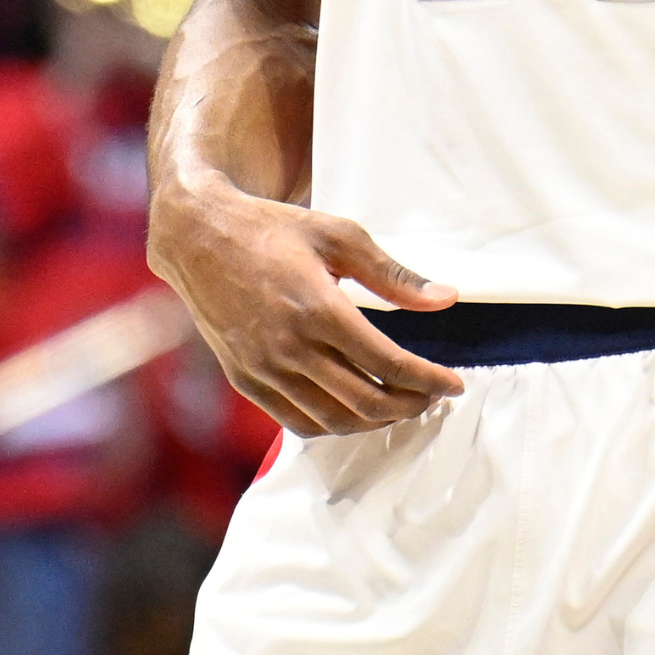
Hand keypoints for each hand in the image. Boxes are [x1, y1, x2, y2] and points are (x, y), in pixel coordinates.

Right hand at [144, 171, 462, 436]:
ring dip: (376, 421)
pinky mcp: (246, 380)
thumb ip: (394, 274)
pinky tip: (355, 408)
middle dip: (410, 404)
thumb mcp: (340, 236)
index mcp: (318, 309)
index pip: (388, 364)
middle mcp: (289, 348)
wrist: (199, 238)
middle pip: (366, 402)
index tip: (455, 384)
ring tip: (400, 403)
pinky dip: (335, 425)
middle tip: (432, 394)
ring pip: (334, 421)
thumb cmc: (272, 229)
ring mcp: (264, 370)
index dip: (429, 380)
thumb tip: (446, 299)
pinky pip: (298, 422)